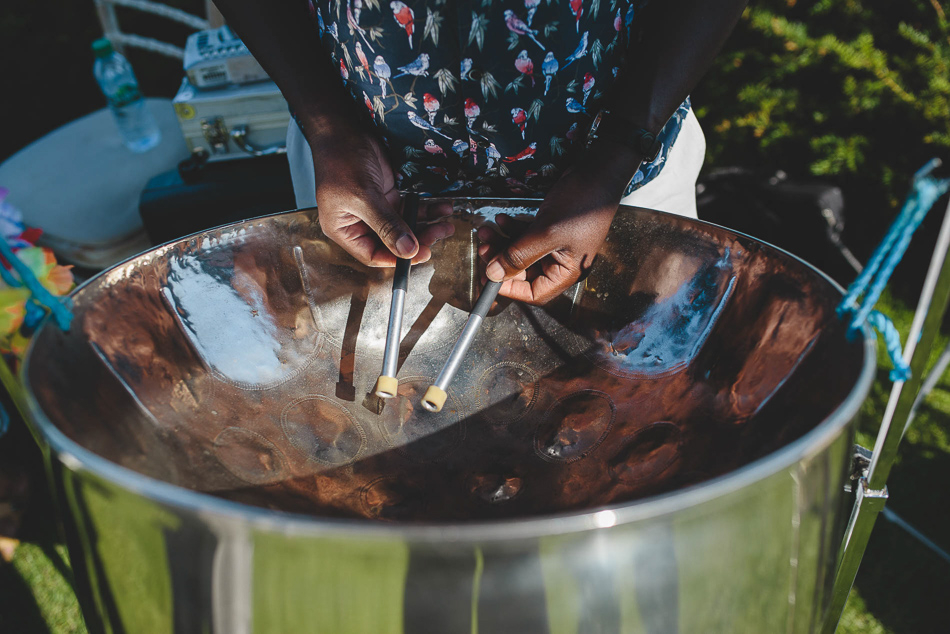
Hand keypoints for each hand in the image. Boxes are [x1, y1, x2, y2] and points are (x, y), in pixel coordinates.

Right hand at [310, 125, 453, 266]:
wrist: (343, 127)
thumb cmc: (341, 160)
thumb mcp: (364, 196)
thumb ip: (386, 225)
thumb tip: (407, 251)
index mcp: (345, 230)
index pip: (374, 255)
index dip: (398, 259)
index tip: (421, 254)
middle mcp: (361, 223)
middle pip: (393, 242)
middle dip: (418, 240)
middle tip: (438, 234)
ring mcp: (377, 209)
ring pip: (406, 226)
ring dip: (427, 225)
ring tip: (446, 223)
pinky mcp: (389, 195)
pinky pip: (411, 208)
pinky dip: (427, 209)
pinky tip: (442, 207)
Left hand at [477, 143, 641, 304]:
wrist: (598, 171)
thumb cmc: (583, 203)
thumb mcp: (546, 232)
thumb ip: (519, 255)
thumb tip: (494, 273)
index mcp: (567, 272)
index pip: (534, 293)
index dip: (510, 288)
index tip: (489, 277)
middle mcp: (561, 262)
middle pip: (524, 273)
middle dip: (501, 261)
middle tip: (484, 249)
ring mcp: (555, 245)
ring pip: (522, 253)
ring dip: (503, 243)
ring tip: (487, 232)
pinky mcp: (550, 230)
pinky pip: (526, 237)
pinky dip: (512, 230)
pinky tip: (501, 220)